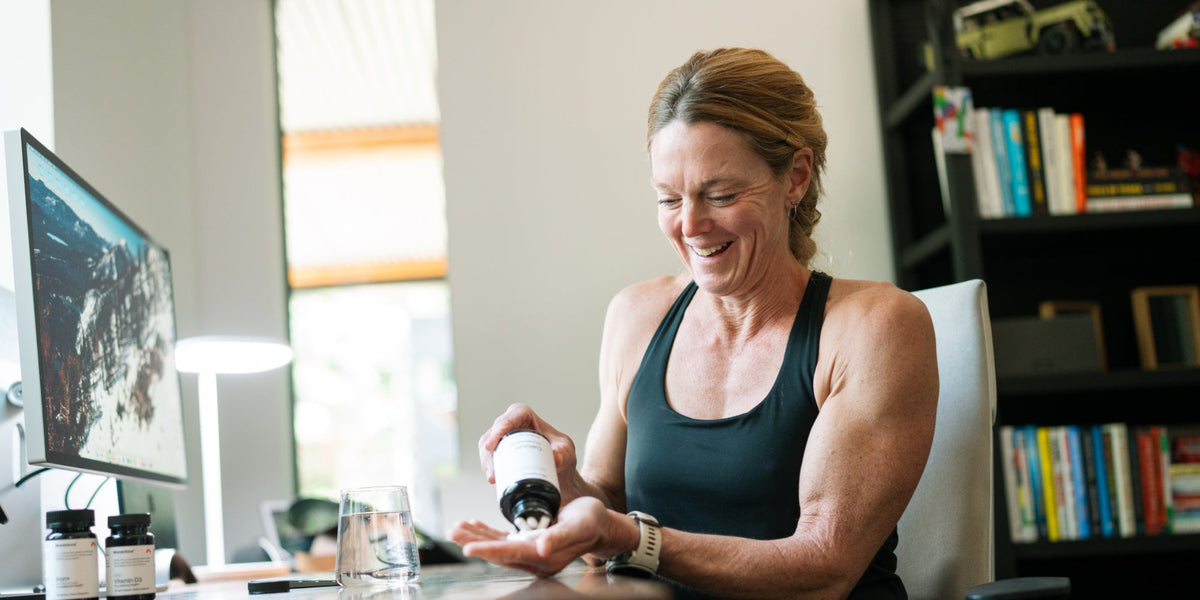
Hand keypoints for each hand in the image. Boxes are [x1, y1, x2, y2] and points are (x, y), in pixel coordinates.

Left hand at [447, 497, 635, 577]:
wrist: (600, 525)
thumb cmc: (591, 522)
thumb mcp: (579, 525)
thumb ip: (560, 537)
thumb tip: (542, 547)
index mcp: (545, 557)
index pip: (510, 554)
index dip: (488, 550)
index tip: (467, 547)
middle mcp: (534, 558)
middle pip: (497, 552)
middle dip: (474, 541)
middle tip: (453, 531)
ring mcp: (530, 552)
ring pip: (497, 546)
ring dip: (476, 537)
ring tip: (456, 527)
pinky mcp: (528, 542)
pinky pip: (503, 540)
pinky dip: (487, 533)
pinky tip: (474, 525)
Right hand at [478, 404, 577, 486]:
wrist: (559, 470)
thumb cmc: (561, 453)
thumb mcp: (565, 450)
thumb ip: (563, 453)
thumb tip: (555, 459)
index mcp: (525, 415)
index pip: (510, 417)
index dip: (500, 428)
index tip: (495, 443)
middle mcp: (511, 424)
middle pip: (494, 433)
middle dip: (490, 451)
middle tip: (494, 468)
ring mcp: (503, 438)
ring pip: (487, 446)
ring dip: (487, 462)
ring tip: (494, 477)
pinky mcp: (499, 452)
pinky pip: (489, 457)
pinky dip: (489, 467)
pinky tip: (493, 478)